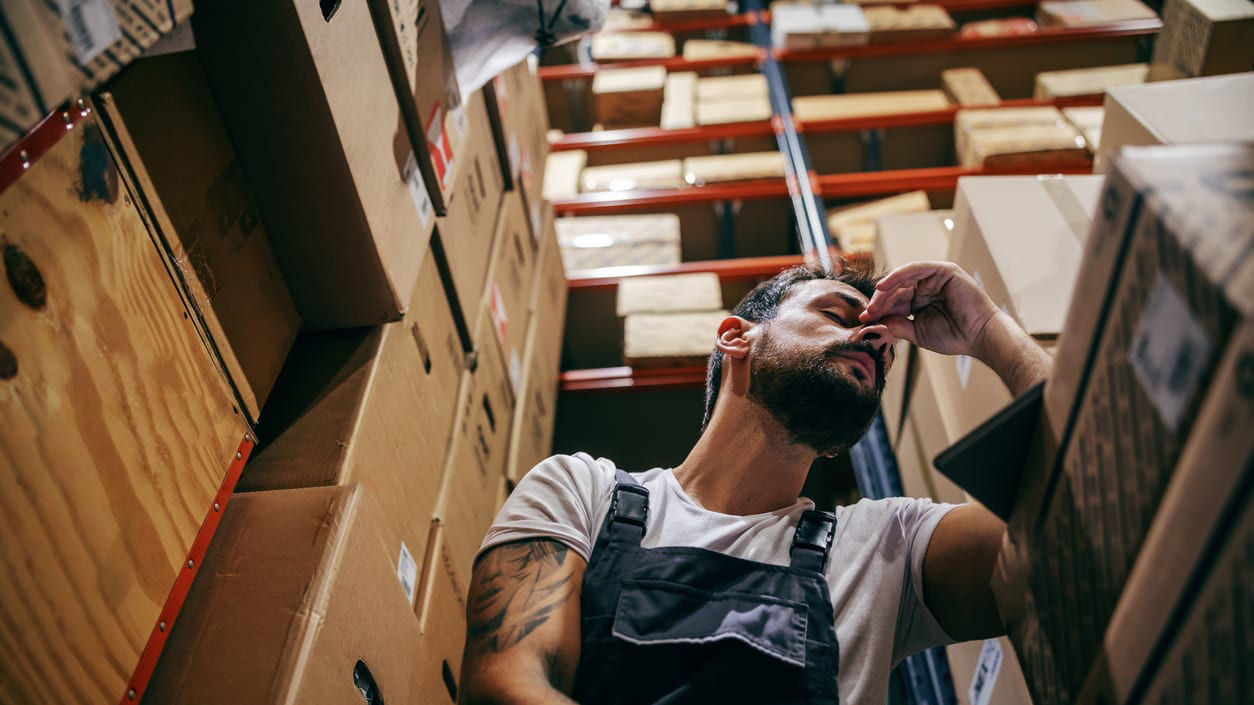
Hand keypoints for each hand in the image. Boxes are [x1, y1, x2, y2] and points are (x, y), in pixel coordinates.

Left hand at [859, 261, 1001, 358]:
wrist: (979, 336)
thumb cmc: (954, 336)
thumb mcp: (917, 332)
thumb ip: (897, 325)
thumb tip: (874, 323)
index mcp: (921, 301)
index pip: (894, 301)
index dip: (879, 309)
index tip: (863, 320)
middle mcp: (927, 287)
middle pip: (895, 289)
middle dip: (879, 301)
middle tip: (866, 314)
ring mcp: (935, 277)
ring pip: (902, 278)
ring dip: (885, 291)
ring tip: (873, 305)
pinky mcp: (944, 270)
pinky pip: (915, 269)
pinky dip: (898, 276)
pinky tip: (883, 287)